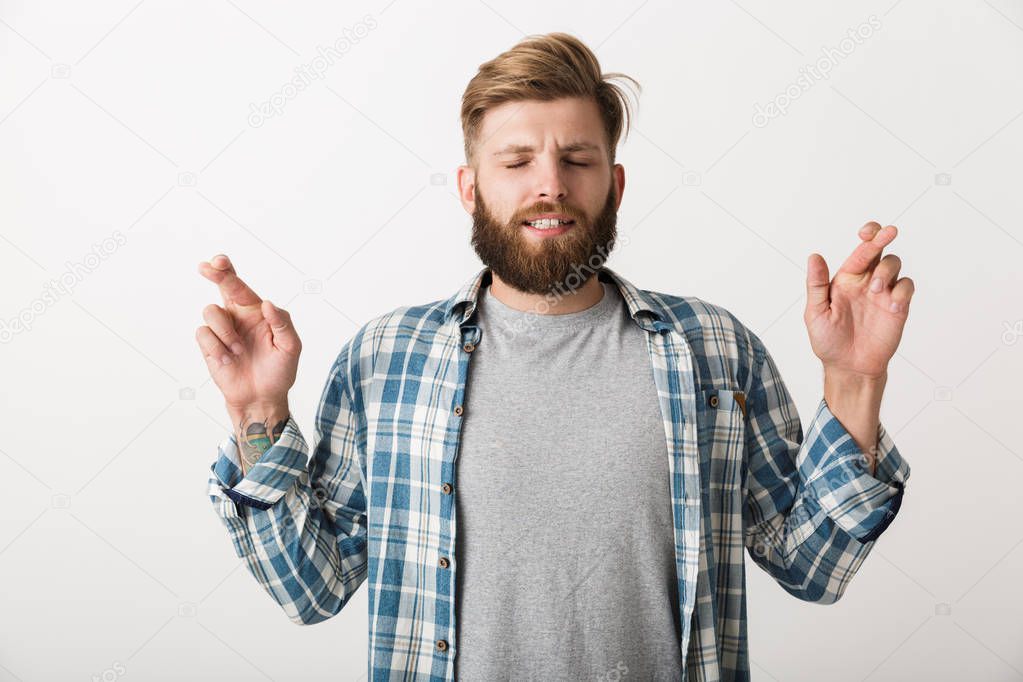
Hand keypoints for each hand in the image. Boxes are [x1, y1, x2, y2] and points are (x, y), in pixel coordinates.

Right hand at [195, 254, 300, 407]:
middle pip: (221, 285)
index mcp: (257, 311)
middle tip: (206, 267)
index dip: (228, 270)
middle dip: (214, 273)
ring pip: (211, 311)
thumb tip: (266, 303)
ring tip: (240, 351)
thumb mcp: (291, 347)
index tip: (219, 262)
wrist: (263, 397)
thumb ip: (283, 322)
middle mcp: (237, 315)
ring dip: (226, 332)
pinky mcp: (209, 345)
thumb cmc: (280, 371)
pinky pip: (203, 333)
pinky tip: (228, 360)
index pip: (241, 285)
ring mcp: (221, 330)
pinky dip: (217, 347)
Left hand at [804, 222, 915, 379]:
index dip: (867, 236)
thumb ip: (816, 284)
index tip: (868, 232)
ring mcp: (883, 293)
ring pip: (893, 265)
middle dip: (883, 237)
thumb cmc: (828, 340)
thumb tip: (814, 256)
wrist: (849, 367)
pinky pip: (906, 287)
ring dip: (886, 270)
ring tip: (877, 288)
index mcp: (846, 279)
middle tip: (889, 232)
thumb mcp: (816, 312)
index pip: (859, 251)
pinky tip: (892, 304)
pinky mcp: (898, 307)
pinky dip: (902, 291)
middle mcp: (866, 282)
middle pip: (879, 250)